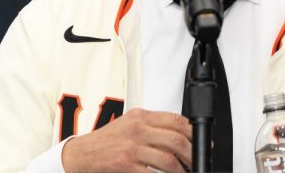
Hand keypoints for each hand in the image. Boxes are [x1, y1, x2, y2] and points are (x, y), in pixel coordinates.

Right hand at [61, 108, 191, 172]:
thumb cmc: (107, 140)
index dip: (194, 132)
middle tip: (197, 162)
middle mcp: (138, 129)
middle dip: (192, 154)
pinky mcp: (126, 165)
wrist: (82, 154)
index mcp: (141, 116)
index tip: (202, 143)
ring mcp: (132, 148)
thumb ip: (152, 125)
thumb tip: (179, 133)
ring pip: (169, 160)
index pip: (176, 120)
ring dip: (182, 171)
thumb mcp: (130, 124)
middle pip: (177, 140)